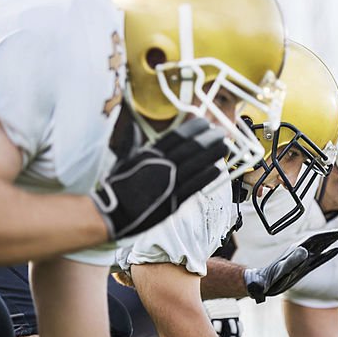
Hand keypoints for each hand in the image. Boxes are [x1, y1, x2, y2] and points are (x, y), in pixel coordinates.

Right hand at [92, 118, 226, 239]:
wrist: (112, 214)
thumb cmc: (116, 187)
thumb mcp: (123, 160)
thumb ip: (133, 144)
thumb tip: (133, 128)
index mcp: (149, 154)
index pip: (175, 136)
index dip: (192, 128)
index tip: (204, 122)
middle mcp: (161, 166)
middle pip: (190, 148)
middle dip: (208, 138)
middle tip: (221, 132)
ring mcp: (168, 183)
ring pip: (195, 165)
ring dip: (212, 154)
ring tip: (225, 146)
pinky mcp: (173, 200)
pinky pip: (194, 186)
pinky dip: (207, 177)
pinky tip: (218, 169)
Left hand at [244, 228, 337, 302]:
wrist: (264, 283)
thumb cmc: (272, 277)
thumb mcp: (282, 269)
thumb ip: (293, 260)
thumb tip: (305, 250)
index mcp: (297, 249)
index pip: (316, 239)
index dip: (328, 235)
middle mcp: (301, 251)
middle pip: (320, 239)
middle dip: (333, 234)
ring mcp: (304, 258)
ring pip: (321, 246)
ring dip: (332, 241)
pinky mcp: (305, 266)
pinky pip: (319, 258)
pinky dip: (328, 253)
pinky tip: (335, 250)